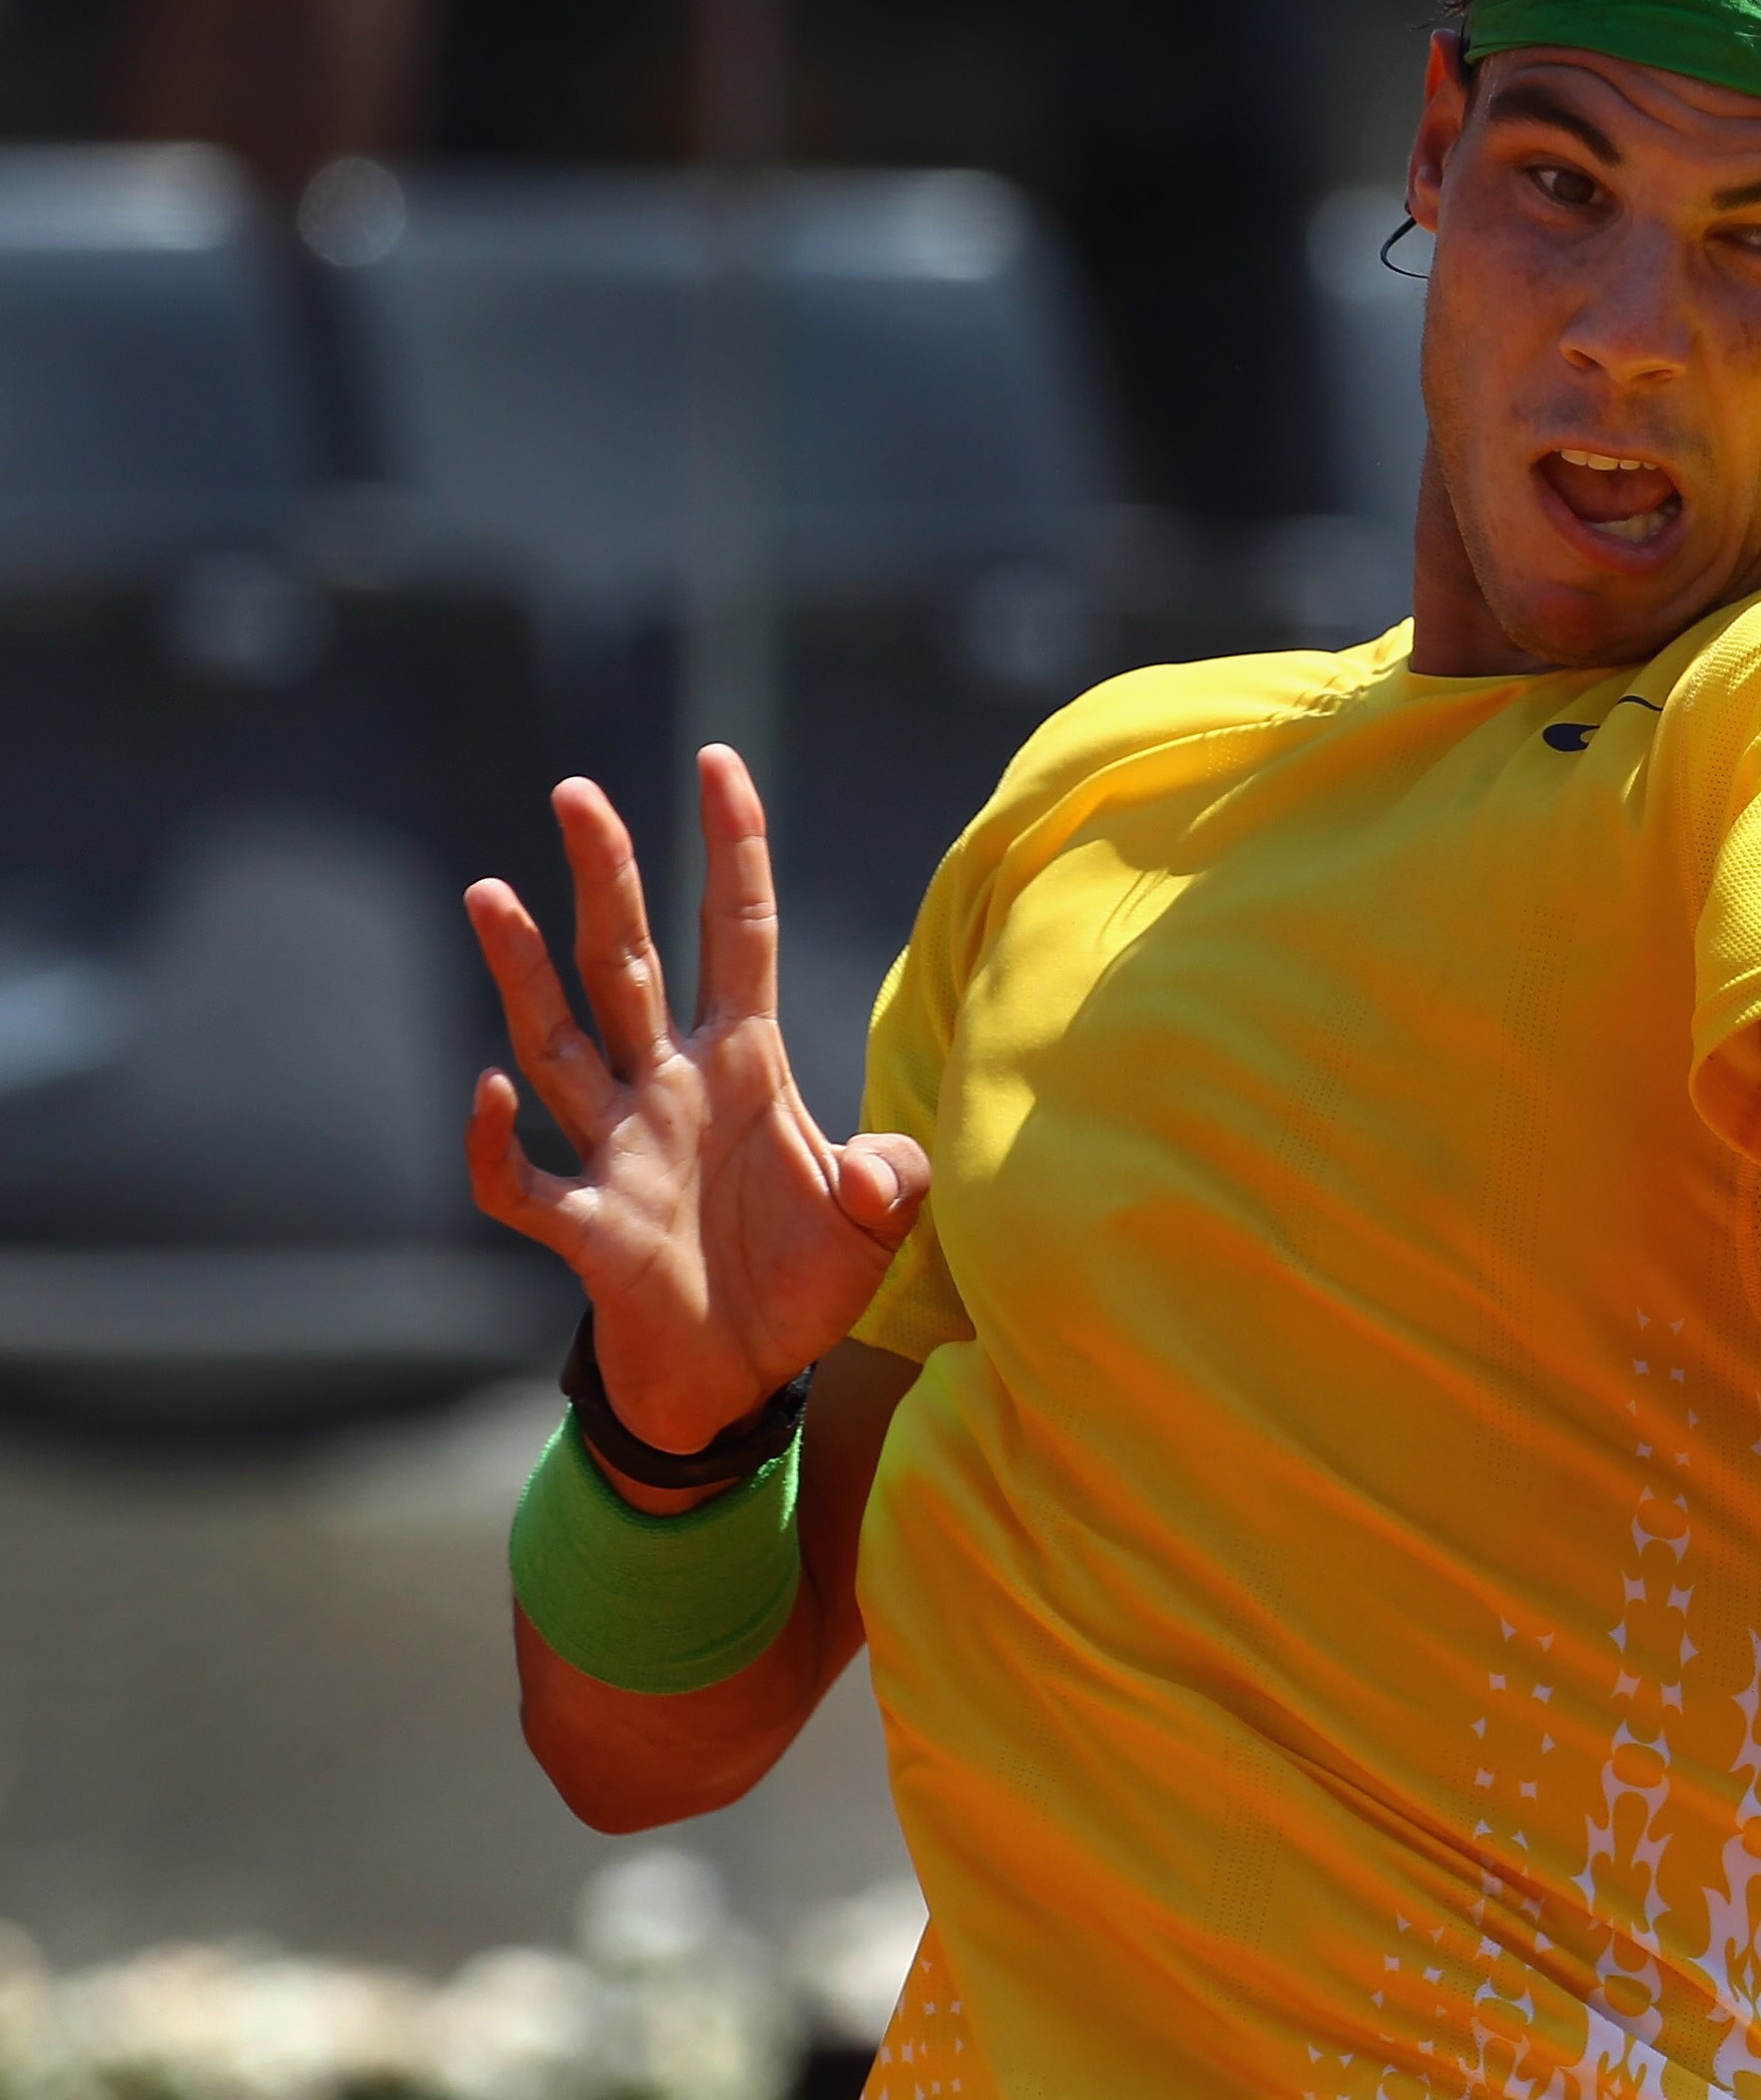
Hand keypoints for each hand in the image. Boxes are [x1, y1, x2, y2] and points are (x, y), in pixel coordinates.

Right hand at [463, 748, 928, 1455]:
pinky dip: (497, 1142)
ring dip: (523, 973)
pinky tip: (486, 1092)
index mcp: (749, 1065)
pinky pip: (521, 1179)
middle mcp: (671, 1089)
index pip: (740, 933)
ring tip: (490, 891)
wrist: (739, 1381)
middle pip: (629, 963)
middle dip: (608, 879)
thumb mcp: (876, 1228)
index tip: (717, 762)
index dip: (733, 850)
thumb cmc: (803, 1287)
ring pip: (558, 1042)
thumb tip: (883, 1171)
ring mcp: (618, 1151)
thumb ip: (892, 1183)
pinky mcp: (585, 1226)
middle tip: (576, 790)